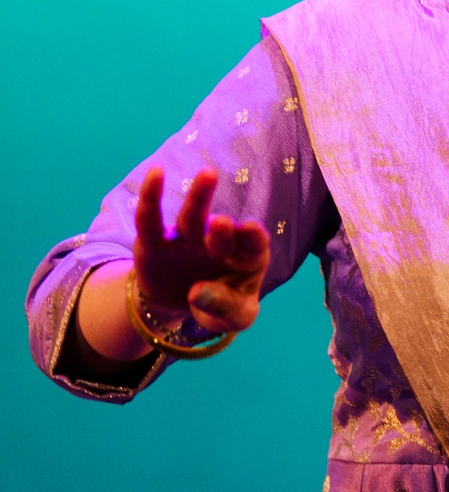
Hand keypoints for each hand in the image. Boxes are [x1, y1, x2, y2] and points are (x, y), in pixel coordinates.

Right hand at [133, 166, 269, 332]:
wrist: (183, 306)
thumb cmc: (220, 306)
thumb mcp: (232, 318)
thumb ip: (223, 307)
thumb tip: (198, 294)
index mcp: (246, 259)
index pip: (254, 247)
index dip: (254, 238)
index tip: (253, 230)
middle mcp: (218, 244)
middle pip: (223, 233)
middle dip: (223, 230)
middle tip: (222, 223)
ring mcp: (187, 240)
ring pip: (192, 218)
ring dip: (199, 198)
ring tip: (208, 175)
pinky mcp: (155, 243)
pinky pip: (151, 221)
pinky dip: (151, 198)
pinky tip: (156, 173)